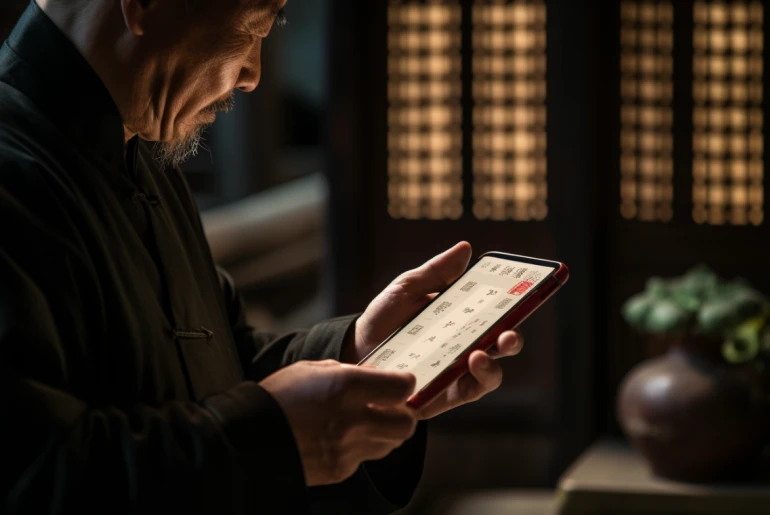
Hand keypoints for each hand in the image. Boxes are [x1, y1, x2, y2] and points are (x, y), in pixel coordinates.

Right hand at [259, 360, 416, 485]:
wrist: (249, 437)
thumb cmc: (279, 397)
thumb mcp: (313, 369)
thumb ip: (349, 371)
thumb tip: (376, 376)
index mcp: (346, 386)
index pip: (400, 388)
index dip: (406, 384)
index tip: (403, 382)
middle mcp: (352, 420)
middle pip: (406, 423)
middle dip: (404, 413)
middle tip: (394, 406)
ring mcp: (348, 448)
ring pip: (391, 443)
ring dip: (386, 431)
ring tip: (369, 421)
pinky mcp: (341, 469)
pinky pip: (367, 457)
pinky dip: (363, 446)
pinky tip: (345, 437)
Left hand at [348, 242, 524, 419]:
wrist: (355, 353)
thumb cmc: (385, 318)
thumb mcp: (408, 288)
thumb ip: (436, 271)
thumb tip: (465, 248)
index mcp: (464, 318)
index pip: (497, 311)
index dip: (515, 303)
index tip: (523, 292)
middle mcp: (467, 345)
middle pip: (502, 343)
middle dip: (513, 338)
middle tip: (510, 333)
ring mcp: (458, 372)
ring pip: (491, 372)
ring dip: (493, 363)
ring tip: (479, 354)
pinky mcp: (446, 395)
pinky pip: (470, 391)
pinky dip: (475, 380)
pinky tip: (466, 366)